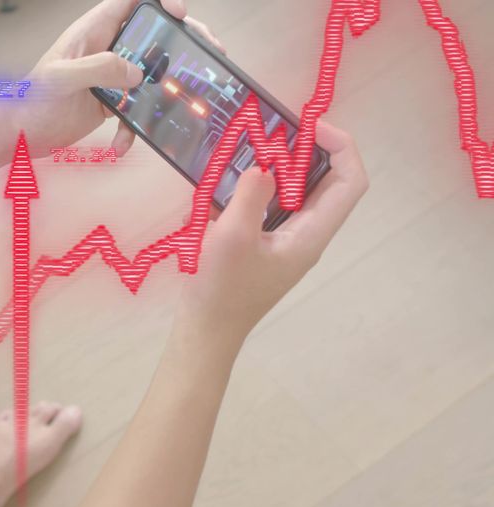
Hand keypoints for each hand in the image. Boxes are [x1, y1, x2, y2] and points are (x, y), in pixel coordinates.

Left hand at [7, 0, 223, 157]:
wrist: (18, 134)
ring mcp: (111, 76)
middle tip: (211, 50)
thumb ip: (98, 69)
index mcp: (94, 31)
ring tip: (192, 96)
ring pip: (152, 72)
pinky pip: (135, 110)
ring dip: (170, 86)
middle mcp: (107, 49)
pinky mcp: (111, 103)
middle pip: (154, 34)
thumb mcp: (61, 78)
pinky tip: (120, 145)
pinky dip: (133, 128)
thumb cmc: (30, 100)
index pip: (132, 1)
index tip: (179, 12)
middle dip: (184, 40)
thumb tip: (137, 73)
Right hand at [177, 121, 368, 341]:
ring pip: (298, 192)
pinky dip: (257, 188)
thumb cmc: (221, 289)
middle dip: (306, 151)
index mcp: (310, 235)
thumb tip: (264, 166)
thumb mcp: (230, 238)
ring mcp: (286, 241)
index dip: (340, 146)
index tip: (307, 126)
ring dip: (279, 167)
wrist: (205, 331)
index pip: (350, 182)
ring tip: (250, 150)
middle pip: (327, 182)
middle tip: (273, 132)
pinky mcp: (264, 245)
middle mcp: (306, 235)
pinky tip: (227, 183)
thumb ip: (249, 196)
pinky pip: (272, 206)